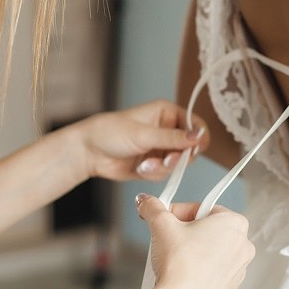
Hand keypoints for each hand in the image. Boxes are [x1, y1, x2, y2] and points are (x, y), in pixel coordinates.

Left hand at [78, 100, 210, 181]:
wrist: (89, 152)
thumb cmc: (111, 132)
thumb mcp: (144, 134)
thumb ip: (173, 138)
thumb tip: (198, 136)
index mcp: (167, 113)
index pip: (195, 123)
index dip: (199, 136)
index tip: (196, 148)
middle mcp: (168, 130)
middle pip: (190, 148)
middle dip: (178, 157)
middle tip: (166, 160)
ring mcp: (161, 148)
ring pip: (178, 164)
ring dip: (163, 167)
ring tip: (145, 165)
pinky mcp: (154, 165)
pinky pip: (165, 174)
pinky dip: (154, 173)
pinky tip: (140, 168)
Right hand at [137, 195, 254, 288]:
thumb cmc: (180, 265)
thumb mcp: (161, 224)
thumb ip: (153, 207)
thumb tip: (146, 202)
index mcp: (234, 224)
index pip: (202, 208)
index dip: (178, 212)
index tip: (165, 217)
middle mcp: (242, 247)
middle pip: (208, 230)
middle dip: (185, 232)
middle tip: (166, 237)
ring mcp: (238, 272)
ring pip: (210, 253)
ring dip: (191, 252)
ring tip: (171, 259)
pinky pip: (210, 275)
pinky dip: (196, 273)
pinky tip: (179, 277)